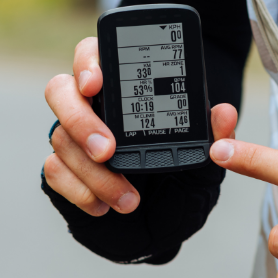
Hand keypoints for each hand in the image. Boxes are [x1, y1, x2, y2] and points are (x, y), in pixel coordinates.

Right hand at [44, 37, 238, 214]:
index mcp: (124, 89)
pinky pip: (53, 171)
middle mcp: (94, 107)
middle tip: (107, 148)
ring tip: (128, 197)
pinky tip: (103, 205)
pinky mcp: (64, 168)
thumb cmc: (183, 179)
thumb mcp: (207, 158)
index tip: (97, 83)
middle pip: (60, 91)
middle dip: (79, 118)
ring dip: (92, 170)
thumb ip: (215, 135)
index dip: (88, 62)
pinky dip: (78, 190)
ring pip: (59, 137)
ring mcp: (74, 138)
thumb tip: (224, 113)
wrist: (168, 221)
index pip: (93, 55)